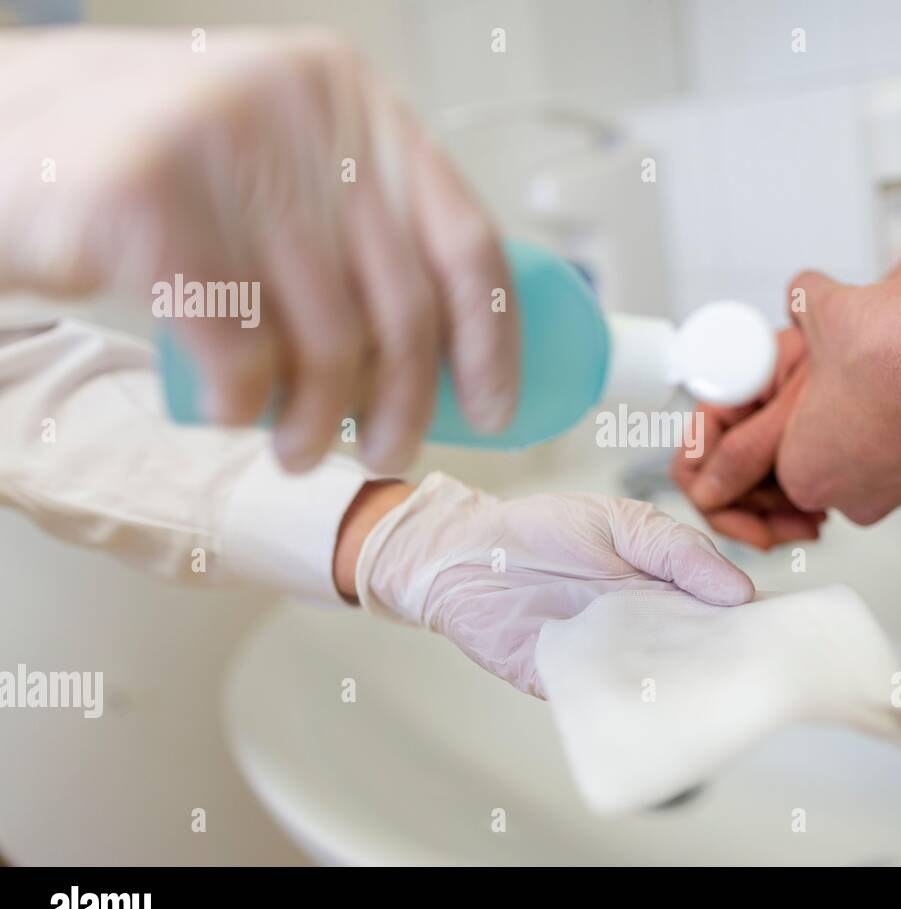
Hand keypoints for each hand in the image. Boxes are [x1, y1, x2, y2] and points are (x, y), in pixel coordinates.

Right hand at [0, 28, 517, 472]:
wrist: (5, 140)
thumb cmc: (162, 183)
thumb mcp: (277, 172)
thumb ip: (354, 224)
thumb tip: (450, 348)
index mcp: (355, 99)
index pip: (466, 238)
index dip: (491, 341)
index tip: (491, 412)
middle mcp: (304, 108)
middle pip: (404, 309)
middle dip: (403, 409)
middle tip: (382, 454)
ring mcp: (225, 146)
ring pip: (328, 345)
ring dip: (317, 427)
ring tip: (294, 448)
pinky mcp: (148, 200)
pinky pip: (241, 356)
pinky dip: (244, 409)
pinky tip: (230, 413)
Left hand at [334, 475, 754, 696]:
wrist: (466, 549)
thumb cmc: (542, 532)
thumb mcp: (622, 523)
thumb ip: (677, 552)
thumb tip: (739, 591)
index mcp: (665, 596)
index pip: (721, 619)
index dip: (754, 628)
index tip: (786, 633)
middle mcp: (642, 636)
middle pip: (697, 661)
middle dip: (728, 666)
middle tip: (764, 667)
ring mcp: (606, 662)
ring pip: (657, 689)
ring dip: (685, 689)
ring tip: (720, 688)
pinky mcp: (565, 682)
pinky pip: (604, 702)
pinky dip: (625, 702)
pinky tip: (651, 698)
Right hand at [672, 328, 826, 549]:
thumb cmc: (858, 364)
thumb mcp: (795, 411)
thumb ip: (748, 451)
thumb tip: (707, 493)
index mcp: (733, 392)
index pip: (694, 454)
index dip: (715, 497)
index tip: (751, 526)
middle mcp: (744, 413)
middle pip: (719, 481)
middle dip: (753, 512)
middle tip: (791, 529)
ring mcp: (764, 433)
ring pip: (746, 493)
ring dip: (775, 515)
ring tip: (812, 520)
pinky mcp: (786, 448)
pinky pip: (773, 490)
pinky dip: (791, 508)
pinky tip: (815, 512)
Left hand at [775, 272, 900, 523]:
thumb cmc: (898, 349)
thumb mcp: (827, 308)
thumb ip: (800, 302)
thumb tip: (801, 295)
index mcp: (804, 475)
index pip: (783, 440)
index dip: (802, 393)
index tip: (817, 367)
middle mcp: (852, 500)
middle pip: (829, 446)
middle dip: (840, 405)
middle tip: (853, 361)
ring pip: (877, 447)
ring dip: (881, 409)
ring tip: (893, 362)